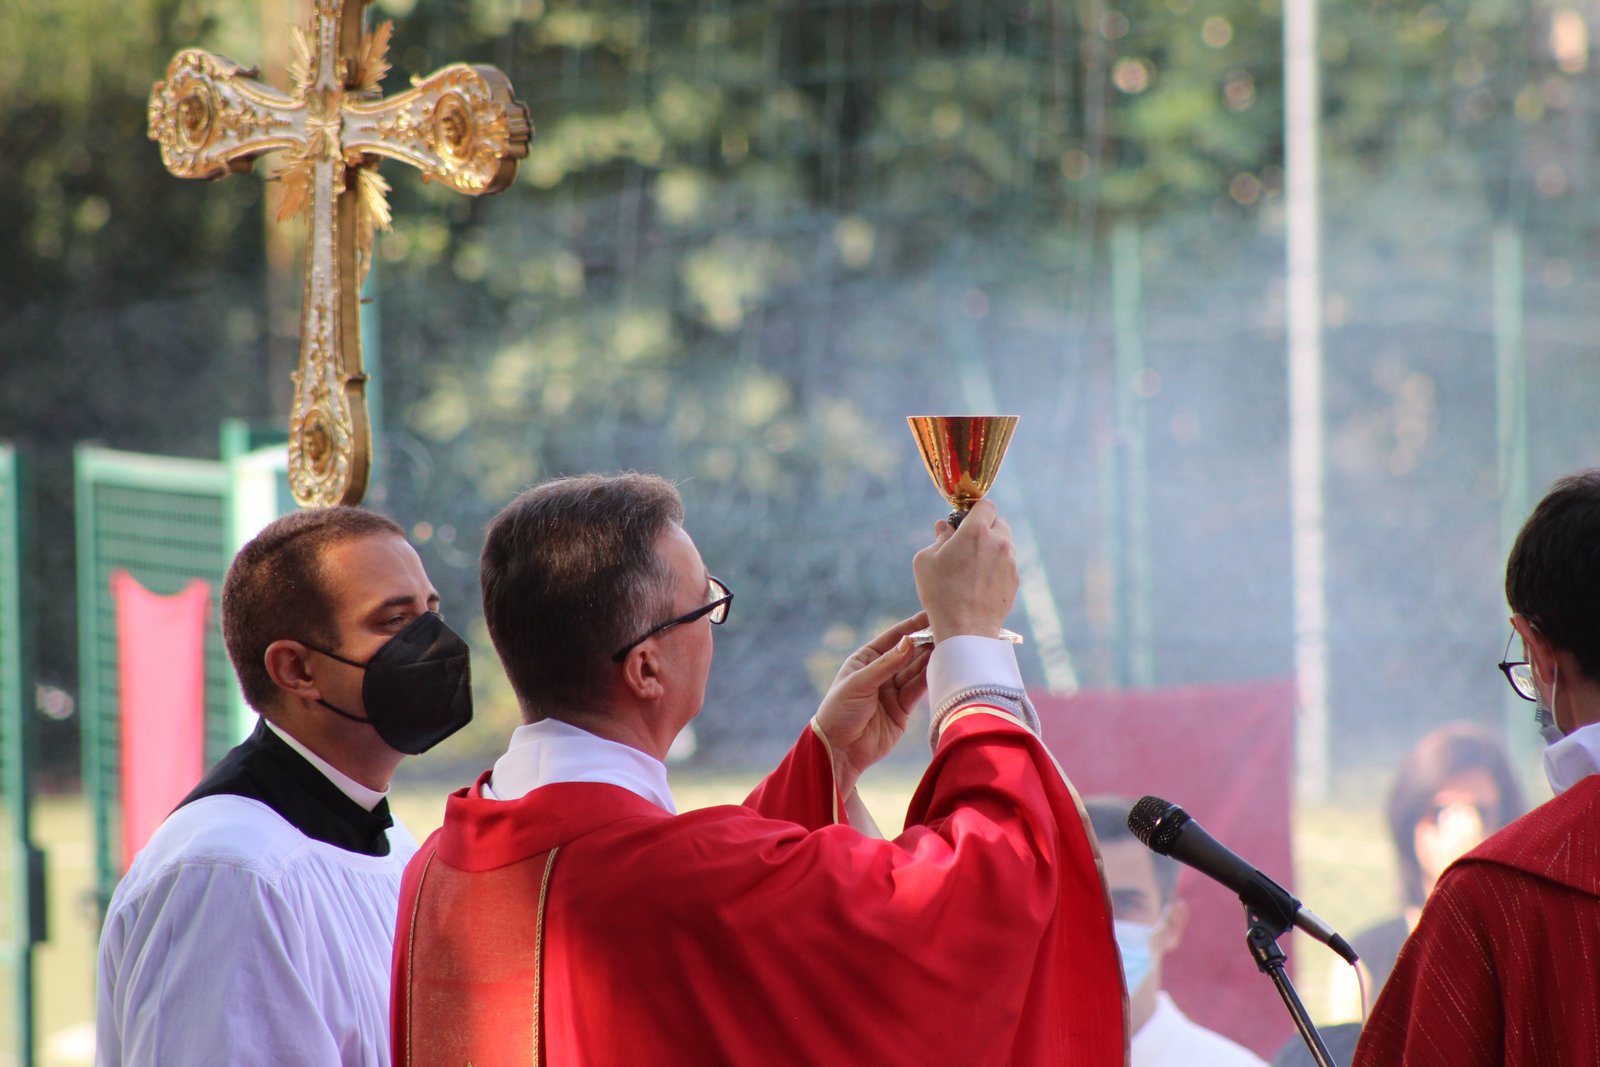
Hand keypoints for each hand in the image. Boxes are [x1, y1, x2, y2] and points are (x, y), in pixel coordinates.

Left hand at [813, 613, 932, 796]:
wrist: (839, 750)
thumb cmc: (840, 712)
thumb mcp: (859, 684)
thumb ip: (886, 665)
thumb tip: (909, 642)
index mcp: (865, 659)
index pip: (892, 638)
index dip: (912, 627)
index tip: (931, 615)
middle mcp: (880, 672)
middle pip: (908, 654)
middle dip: (926, 643)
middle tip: (948, 633)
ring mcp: (892, 690)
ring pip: (916, 671)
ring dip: (931, 661)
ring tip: (950, 649)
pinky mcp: (902, 709)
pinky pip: (918, 690)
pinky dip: (930, 680)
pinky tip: (943, 669)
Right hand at [911, 499, 1017, 641]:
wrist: (965, 629)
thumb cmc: (940, 594)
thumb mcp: (926, 561)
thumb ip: (938, 538)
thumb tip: (945, 527)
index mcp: (977, 531)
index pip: (986, 505)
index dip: (974, 511)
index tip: (963, 522)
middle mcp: (999, 542)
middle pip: (999, 522)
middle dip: (985, 528)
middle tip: (967, 544)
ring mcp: (1010, 562)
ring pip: (1005, 544)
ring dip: (992, 548)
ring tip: (973, 567)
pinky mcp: (1015, 580)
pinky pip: (1007, 564)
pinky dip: (997, 566)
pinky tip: (980, 582)